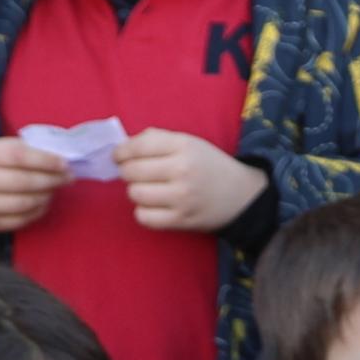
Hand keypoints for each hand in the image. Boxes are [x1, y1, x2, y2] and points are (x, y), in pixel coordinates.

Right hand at [0, 136, 65, 237]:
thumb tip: (55, 155)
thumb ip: (16, 149)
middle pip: (24, 181)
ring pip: (25, 203)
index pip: (18, 156)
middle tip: (68, 177)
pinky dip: (38, 211)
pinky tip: (44, 202)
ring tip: (55, 188)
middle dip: (52, 179)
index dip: (46, 160)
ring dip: (47, 196)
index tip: (65, 163)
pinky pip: (21, 219)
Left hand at [114, 128, 269, 237]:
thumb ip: (156, 140)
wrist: (241, 195)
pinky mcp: (182, 220)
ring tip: (148, 190)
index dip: (120, 153)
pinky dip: (143, 212)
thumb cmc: (208, 166)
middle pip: (131, 172)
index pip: (138, 147)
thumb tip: (122, 148)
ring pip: (135, 194)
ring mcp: (182, 197)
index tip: (118, 157)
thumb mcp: (189, 143)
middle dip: (127, 172)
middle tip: (136, 174)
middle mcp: (183, 170)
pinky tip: (153, 207)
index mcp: (184, 146)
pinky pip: (144, 217)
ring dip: (136, 192)